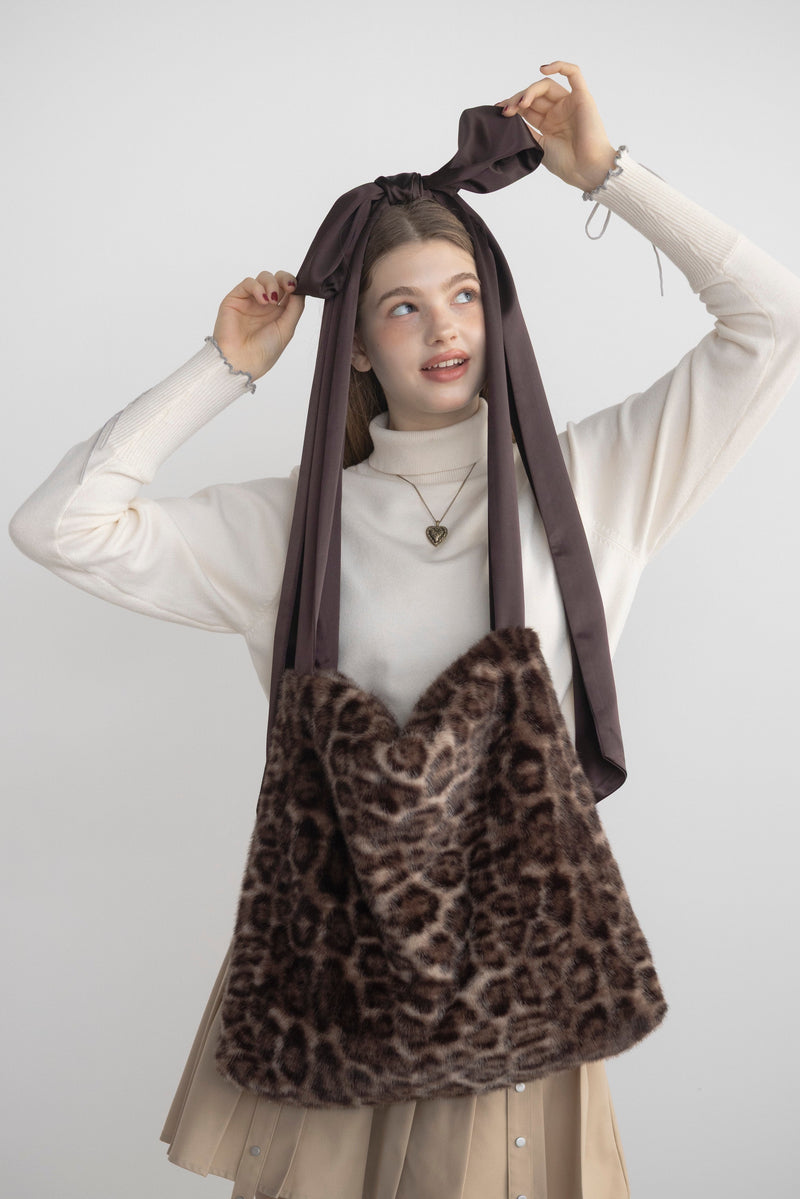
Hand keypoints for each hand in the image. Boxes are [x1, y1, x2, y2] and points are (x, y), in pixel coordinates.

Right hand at [212, 269, 304, 381]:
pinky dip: (257, 287)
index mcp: (278, 313)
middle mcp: (264, 305)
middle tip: (288, 287)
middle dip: (284, 279)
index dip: (293, 284)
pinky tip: (262, 300)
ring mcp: (250, 301)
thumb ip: (295, 307)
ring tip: (271, 300)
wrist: (241, 361)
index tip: (296, 288)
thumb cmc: (263, 351)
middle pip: (277, 279)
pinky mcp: (235, 298)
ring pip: (263, 277)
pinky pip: (248, 282)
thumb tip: (300, 288)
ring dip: (271, 284)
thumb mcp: (287, 329)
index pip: (288, 290)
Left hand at [495, 61, 616, 192]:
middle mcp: (558, 111)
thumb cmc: (565, 163)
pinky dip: (560, 66)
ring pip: (547, 86)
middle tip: (506, 110)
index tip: (498, 110)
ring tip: (521, 104)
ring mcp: (570, 103)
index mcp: (548, 124)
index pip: (527, 107)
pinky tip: (543, 69)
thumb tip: (509, 119)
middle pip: (534, 95)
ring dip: (530, 91)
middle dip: (517, 100)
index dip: (512, 105)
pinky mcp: (582, 97)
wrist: (585, 170)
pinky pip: (574, 73)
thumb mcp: (538, 146)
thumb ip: (526, 130)